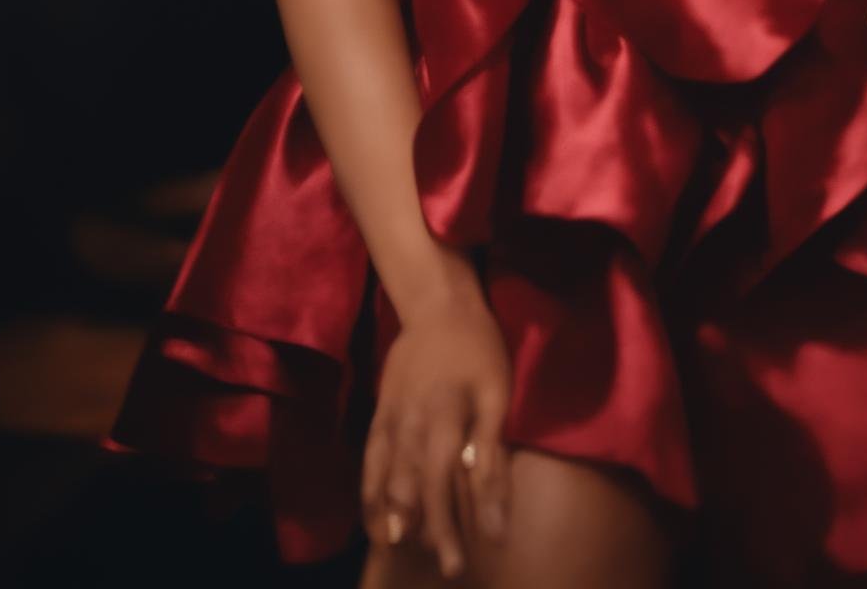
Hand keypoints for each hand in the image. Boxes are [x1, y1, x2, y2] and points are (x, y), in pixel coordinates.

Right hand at [361, 276, 512, 577]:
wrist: (436, 304)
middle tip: (444, 567)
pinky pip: (369, 461)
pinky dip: (370, 494)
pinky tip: (376, 519)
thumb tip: (496, 516)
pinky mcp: (379, 414)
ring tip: (400, 548)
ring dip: (391, 518)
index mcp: (440, 419)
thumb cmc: (477, 349)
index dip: (447, 528)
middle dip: (425, 532)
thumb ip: (491, 456)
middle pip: (409, 490)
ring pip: (382, 480)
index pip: (438, 486)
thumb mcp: (497, 396)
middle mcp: (407, 425)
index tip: (458, 564)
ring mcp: (388, 420)